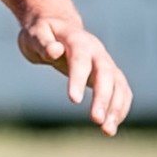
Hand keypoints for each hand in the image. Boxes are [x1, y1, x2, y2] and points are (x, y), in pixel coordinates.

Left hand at [17, 16, 131, 134]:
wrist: (57, 26)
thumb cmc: (41, 32)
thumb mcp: (35, 34)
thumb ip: (43, 43)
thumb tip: (54, 51)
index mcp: (77, 39)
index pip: (80, 59)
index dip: (78, 79)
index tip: (73, 100)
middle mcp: (96, 51)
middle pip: (105, 74)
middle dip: (102, 98)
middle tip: (95, 120)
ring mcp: (106, 62)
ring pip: (118, 84)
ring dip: (115, 107)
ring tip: (107, 131)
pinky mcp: (110, 74)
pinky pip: (121, 91)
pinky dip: (120, 108)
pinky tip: (111, 126)